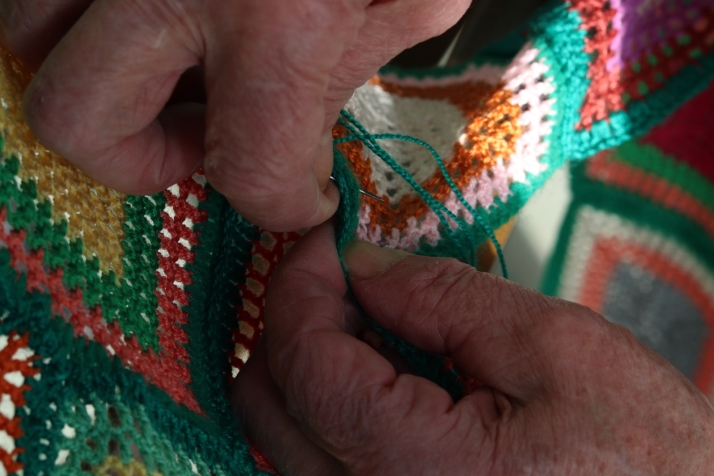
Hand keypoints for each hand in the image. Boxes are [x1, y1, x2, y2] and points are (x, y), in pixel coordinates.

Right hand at [0, 0, 468, 230]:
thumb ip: (347, 75)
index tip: (301, 198)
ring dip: (97, 74)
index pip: (246, 167)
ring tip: (175, 61)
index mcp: (277, 19)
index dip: (279, 205)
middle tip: (202, 134)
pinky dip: (86, 10)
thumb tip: (307, 136)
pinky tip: (155, 7)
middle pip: (73, 117)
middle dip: (138, 157)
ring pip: (23, 34)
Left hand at [232, 223, 713, 474]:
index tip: (333, 237)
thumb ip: (441, 296)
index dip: (302, 281)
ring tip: (376, 321)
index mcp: (415, 471)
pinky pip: (313, 458)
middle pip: (267, 399)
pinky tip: (384, 374)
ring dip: (309, 361)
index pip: (301, 360)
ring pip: (278, 432)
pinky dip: (328, 402)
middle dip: (298, 318)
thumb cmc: (643, 450)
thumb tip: (360, 262)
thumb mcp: (554, 348)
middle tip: (353, 275)